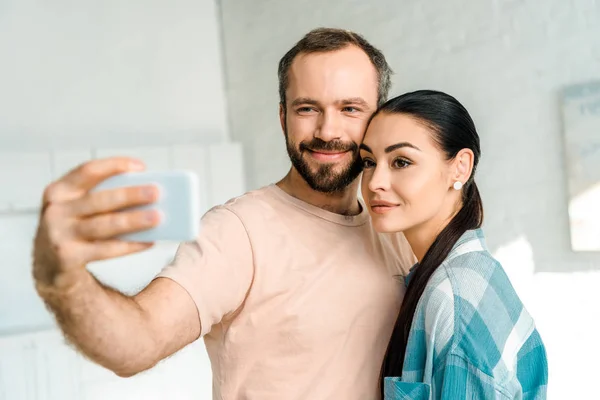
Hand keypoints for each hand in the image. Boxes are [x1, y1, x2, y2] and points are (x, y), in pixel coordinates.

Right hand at [32, 157, 160, 288]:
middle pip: (100, 199)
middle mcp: (56, 210)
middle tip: (156, 192)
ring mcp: (60, 234)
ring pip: (105, 225)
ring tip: (158, 217)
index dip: (114, 165)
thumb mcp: (78, 206)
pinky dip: (130, 245)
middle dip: (131, 195)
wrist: (49, 263)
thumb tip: (146, 192)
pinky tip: (149, 241)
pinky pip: (106, 249)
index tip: (141, 166)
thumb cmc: (75, 225)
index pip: (88, 171)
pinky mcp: (68, 257)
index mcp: (60, 190)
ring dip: (134, 220)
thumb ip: (102, 196)